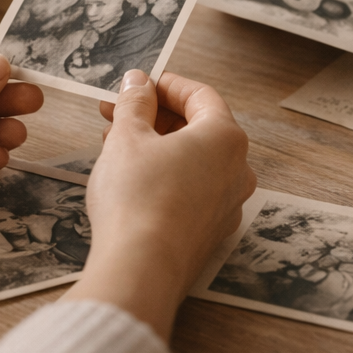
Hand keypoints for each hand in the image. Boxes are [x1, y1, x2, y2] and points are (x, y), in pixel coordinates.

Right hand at [66, 70, 254, 339]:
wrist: (140, 269)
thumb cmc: (137, 198)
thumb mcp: (127, 136)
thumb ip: (135, 102)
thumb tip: (138, 83)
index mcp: (225, 138)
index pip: (201, 95)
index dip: (166, 85)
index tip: (139, 84)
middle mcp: (237, 170)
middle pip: (199, 127)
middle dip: (156, 115)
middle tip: (118, 111)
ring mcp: (227, 204)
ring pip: (193, 160)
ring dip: (157, 145)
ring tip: (115, 143)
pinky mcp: (210, 232)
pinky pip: (192, 189)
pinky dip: (165, 175)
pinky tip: (132, 178)